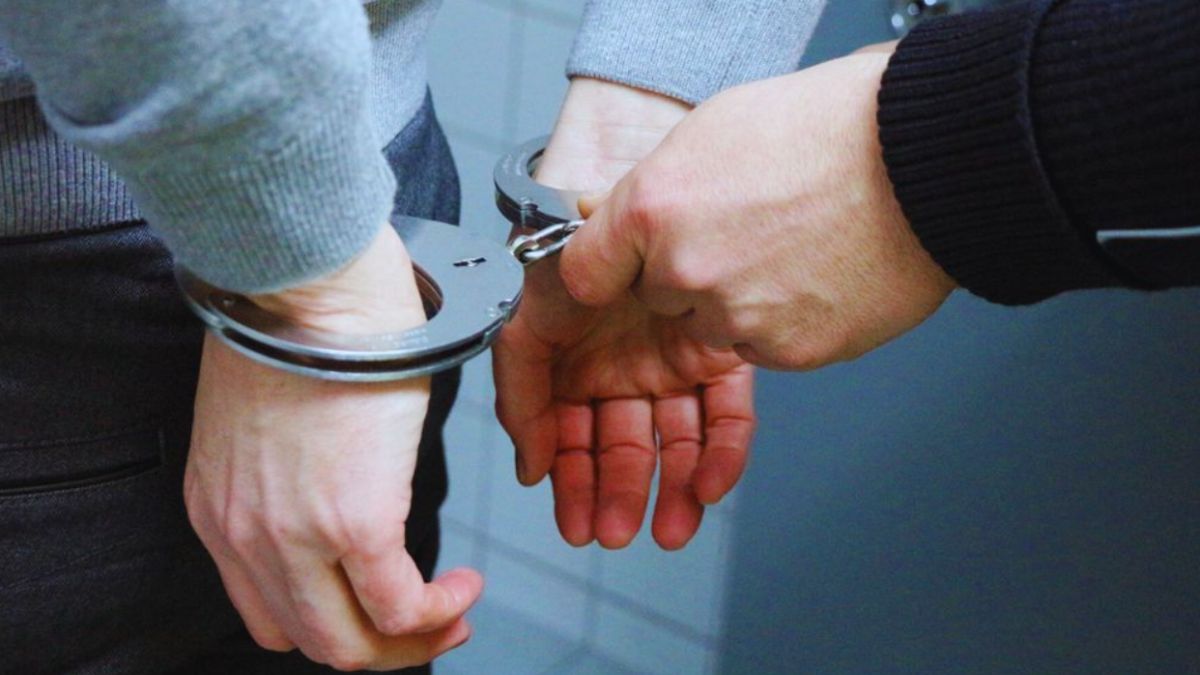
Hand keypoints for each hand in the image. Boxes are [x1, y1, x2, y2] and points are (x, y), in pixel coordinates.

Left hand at [184, 225, 482, 669]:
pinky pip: (402, 607)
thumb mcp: (270, 411)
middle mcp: (246, 536)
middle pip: (313, 641)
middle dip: (381, 647)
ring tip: (455, 610)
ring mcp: (296, 536)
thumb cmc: (295, 317)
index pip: (268, 611)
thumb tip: (347, 478)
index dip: (333, 622)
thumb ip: (292, 466)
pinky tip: (463, 582)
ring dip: (415, 641)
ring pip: (354, 644)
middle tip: (431, 625)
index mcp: (219, 509)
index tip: (378, 606)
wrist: (305, 278)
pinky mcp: (355, 522)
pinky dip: (440, 610)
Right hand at [493, 78, 755, 550]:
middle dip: (609, 491)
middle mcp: (614, 358)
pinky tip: (709, 485)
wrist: (647, 154)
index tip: (562, 505)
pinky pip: (723, 412)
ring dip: (665, 488)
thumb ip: (526, 364)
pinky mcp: (720, 350)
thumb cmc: (589, 211)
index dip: (559, 467)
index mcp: (567, 350)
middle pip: (611, 440)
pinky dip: (719, 452)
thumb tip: (529, 451)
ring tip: (666, 530)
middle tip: (609, 531)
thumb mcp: (538, 288)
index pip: (559, 423)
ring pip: (667, 438)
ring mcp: (668, 355)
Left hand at [560, 49, 956, 370]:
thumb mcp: (711, 131)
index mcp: (654, 209)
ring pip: (710, 326)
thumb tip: (610, 214)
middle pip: (655, 298)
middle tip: (742, 232)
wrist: (925, 160)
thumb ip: (651, 187)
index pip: (586, 270)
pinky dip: (780, 321)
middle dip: (685, 275)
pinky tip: (812, 275)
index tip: (620, 265)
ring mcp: (737, 318)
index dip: (610, 264)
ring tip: (790, 248)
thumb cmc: (831, 130)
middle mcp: (686, 271)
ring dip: (735, 301)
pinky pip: (760, 346)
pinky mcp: (787, 351)